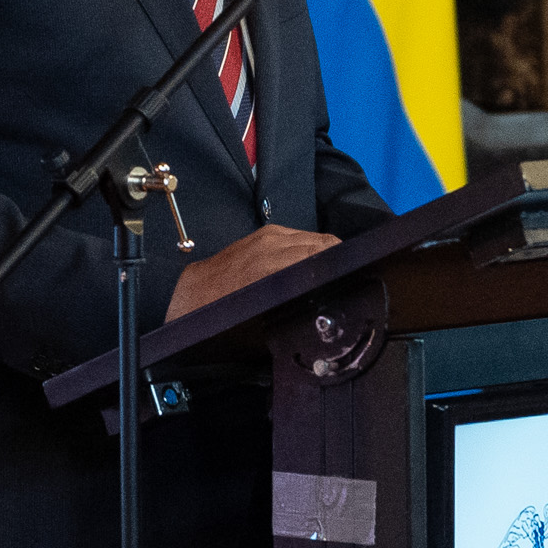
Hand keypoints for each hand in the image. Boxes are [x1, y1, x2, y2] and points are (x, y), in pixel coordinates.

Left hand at [168, 223, 339, 324]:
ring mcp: (269, 236)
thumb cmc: (224, 310)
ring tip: (329, 272)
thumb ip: (298, 300)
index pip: (326, 255)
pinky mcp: (265, 233)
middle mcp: (273, 244)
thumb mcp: (266, 314)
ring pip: (314, 238)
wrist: (195, 295)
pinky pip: (299, 235)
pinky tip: (310, 263)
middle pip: (325, 244)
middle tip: (346, 278)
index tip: (352, 277)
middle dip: (337, 260)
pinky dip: (309, 247)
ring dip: (325, 253)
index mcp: (275, 264)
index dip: (343, 266)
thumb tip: (326, 297)